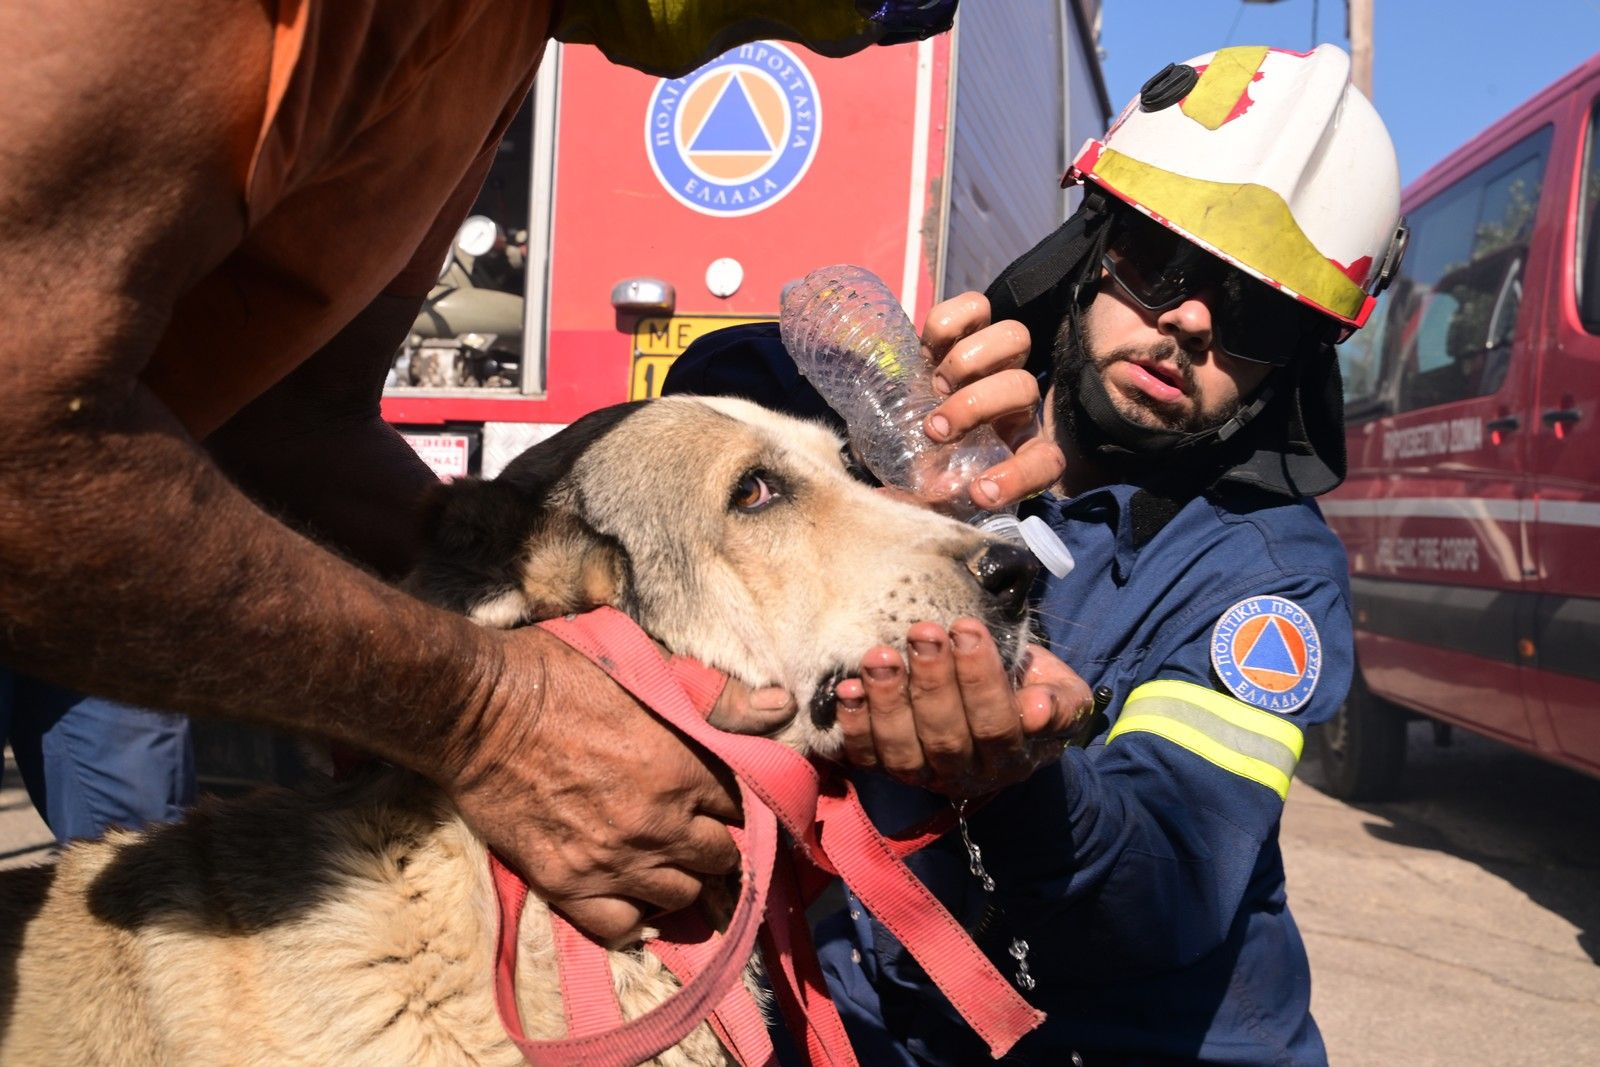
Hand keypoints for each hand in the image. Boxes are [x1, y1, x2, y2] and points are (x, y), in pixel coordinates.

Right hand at [443, 627, 766, 944]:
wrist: (475, 710)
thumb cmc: (558, 676)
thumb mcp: (643, 668)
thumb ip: (716, 696)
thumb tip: (780, 707)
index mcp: (684, 767)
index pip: (743, 806)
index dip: (737, 803)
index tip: (723, 800)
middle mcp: (657, 823)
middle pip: (721, 858)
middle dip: (718, 844)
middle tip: (700, 833)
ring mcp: (612, 860)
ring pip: (682, 897)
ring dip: (683, 880)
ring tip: (668, 862)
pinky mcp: (566, 884)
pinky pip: (620, 926)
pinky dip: (632, 917)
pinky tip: (630, 897)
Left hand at [833, 618, 1091, 797]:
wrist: (1001, 716)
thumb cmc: (1030, 691)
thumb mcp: (1062, 693)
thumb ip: (1061, 703)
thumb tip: (1040, 710)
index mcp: (1013, 756)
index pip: (995, 724)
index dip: (980, 678)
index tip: (967, 628)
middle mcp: (967, 775)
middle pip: (946, 738)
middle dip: (932, 683)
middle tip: (922, 633)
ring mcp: (924, 776)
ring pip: (902, 752)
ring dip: (887, 702)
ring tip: (880, 657)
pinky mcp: (886, 770)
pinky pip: (865, 757)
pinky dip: (854, 724)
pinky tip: (848, 688)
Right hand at [919, 292, 1065, 509]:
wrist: (909, 420)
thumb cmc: (925, 459)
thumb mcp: (928, 487)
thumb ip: (927, 498)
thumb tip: (917, 494)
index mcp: (1016, 447)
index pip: (1044, 462)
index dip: (1018, 478)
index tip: (978, 491)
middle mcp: (1014, 402)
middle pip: (1024, 387)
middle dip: (976, 406)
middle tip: (935, 428)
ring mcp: (993, 361)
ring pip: (1015, 337)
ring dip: (969, 362)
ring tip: (934, 385)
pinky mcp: (966, 331)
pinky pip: (974, 307)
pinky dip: (948, 324)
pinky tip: (926, 350)